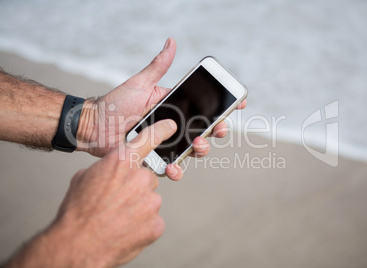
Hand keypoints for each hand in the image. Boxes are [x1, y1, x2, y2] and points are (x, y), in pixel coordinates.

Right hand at [10, 120, 176, 267]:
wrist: (78, 244)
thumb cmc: (77, 211)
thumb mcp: (84, 178)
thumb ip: (105, 168)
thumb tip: (110, 171)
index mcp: (121, 162)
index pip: (147, 140)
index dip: (160, 131)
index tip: (170, 126)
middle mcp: (140, 178)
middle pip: (147, 177)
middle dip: (136, 186)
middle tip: (119, 199)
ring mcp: (151, 202)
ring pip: (150, 199)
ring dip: (139, 205)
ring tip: (119, 216)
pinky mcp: (157, 223)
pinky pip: (153, 219)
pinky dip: (142, 223)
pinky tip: (126, 228)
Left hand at [76, 38, 246, 179]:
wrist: (95, 126)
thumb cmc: (116, 103)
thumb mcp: (141, 83)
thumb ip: (158, 66)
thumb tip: (171, 42)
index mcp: (175, 107)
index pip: (205, 107)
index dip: (223, 107)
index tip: (238, 104)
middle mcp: (174, 126)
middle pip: (205, 130)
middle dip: (218, 130)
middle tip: (218, 128)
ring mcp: (166, 144)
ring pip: (194, 150)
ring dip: (202, 149)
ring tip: (197, 145)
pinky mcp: (156, 159)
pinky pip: (173, 168)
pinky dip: (177, 170)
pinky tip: (174, 167)